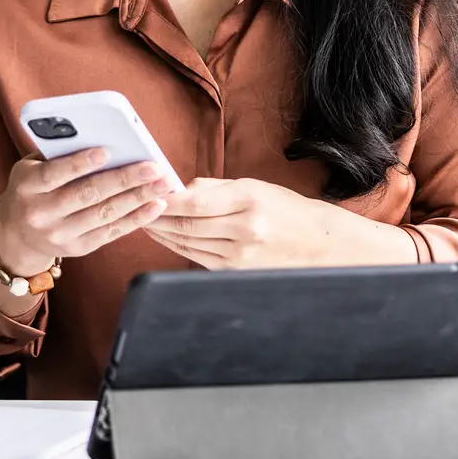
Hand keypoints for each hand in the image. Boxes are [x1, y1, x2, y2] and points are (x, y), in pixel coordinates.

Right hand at [0, 149, 175, 276]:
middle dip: (124, 180)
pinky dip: (136, 219)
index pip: (55, 174)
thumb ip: (58, 154)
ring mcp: (59, 234)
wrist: (14, 235)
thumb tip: (102, 137)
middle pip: (87, 194)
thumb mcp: (31, 167)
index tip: (108, 150)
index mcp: (27, 187)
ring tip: (162, 185)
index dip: (81, 163)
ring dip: (137, 198)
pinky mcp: (77, 249)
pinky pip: (111, 233)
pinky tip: (155, 206)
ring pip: (104, 214)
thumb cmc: (31, 188)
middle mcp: (41, 213)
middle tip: (153, 167)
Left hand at [145, 177, 414, 269]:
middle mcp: (244, 231)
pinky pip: (198, 258)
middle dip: (158, 216)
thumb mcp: (256, 187)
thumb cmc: (285, 210)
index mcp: (249, 203)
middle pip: (187, 225)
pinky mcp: (236, 271)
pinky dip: (178, 246)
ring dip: (163, 233)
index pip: (195, 202)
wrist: (320, 245)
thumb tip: (180, 188)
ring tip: (145, 220)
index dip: (166, 199)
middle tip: (137, 204)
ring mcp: (240, 256)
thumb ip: (216, 188)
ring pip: (188, 243)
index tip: (147, 190)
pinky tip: (167, 237)